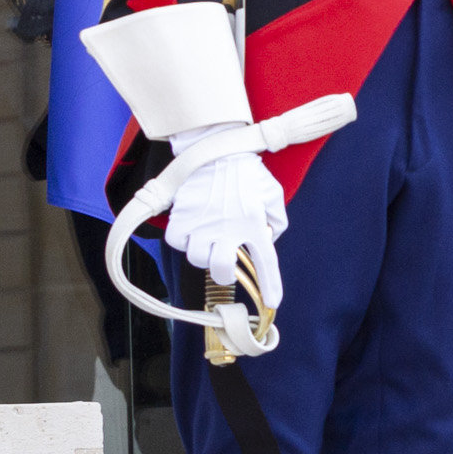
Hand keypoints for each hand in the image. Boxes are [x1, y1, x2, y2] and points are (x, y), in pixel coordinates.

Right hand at [163, 125, 287, 304]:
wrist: (216, 151)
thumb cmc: (247, 173)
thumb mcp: (273, 195)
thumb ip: (275, 221)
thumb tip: (269, 240)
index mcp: (254, 223)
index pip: (266, 261)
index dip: (271, 285)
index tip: (273, 302)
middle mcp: (228, 229)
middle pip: (222, 271)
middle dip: (225, 275)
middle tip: (227, 266)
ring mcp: (202, 225)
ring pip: (197, 258)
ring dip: (204, 254)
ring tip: (211, 236)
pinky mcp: (181, 219)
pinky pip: (177, 243)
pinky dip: (183, 240)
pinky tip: (193, 228)